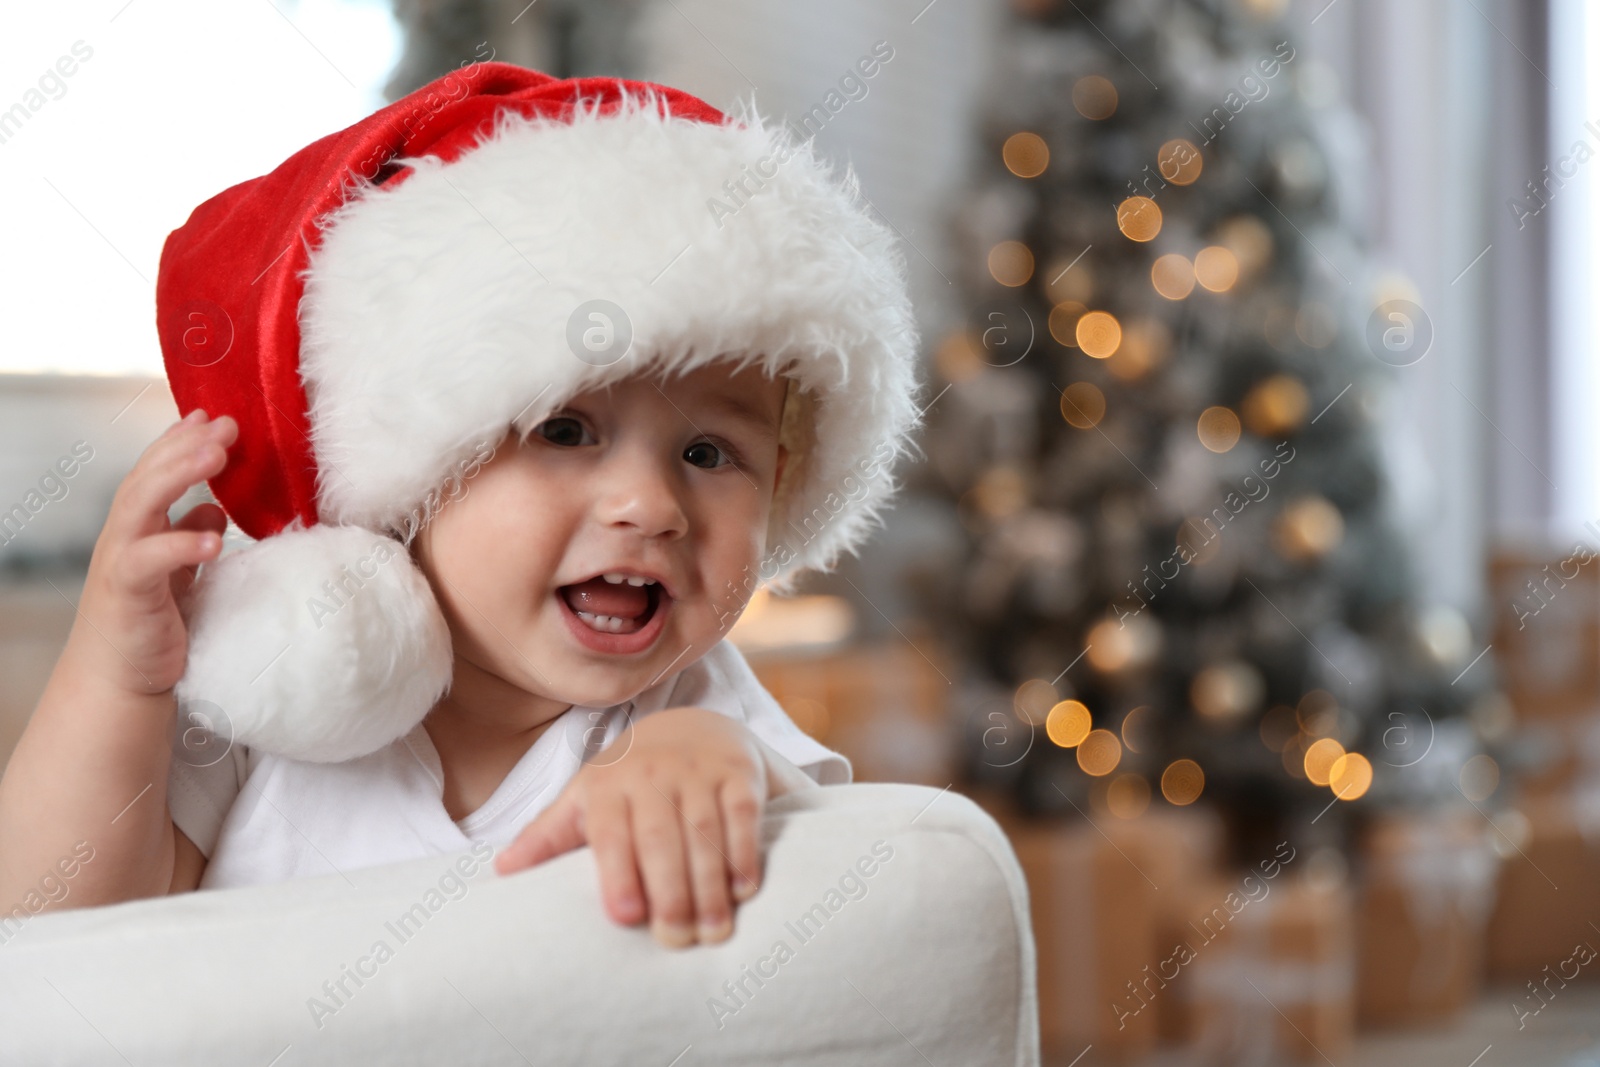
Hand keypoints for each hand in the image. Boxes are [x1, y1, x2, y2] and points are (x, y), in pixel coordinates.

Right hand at [68, 410, 235, 696]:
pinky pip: (151, 560)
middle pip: (148, 477)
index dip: (180, 441)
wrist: (118, 679)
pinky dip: (181, 545)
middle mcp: (125, 536)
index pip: (155, 471)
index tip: (211, 414)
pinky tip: (214, 538)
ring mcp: (121, 560)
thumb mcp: (178, 573)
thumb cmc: (149, 623)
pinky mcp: (127, 592)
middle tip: (226, 424)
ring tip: (216, 455)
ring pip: (141, 504)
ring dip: (179, 475)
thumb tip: (213, 508)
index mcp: (138, 527)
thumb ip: (189, 537)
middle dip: (185, 446)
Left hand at [493, 706, 769, 948]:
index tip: (625, 917)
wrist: (692, 725)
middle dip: (670, 891)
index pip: (612, 831)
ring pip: (704, 831)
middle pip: (661, 837)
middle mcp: (654, 773)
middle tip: (676, 941)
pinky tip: (743, 891)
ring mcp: (699, 771)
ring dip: (710, 884)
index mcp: (609, 785)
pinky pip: (743, 815)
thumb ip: (548, 835)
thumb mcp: (585, 798)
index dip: (618, 872)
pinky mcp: (738, 773)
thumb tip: (501, 871)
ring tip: (712, 931)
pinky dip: (744, 853)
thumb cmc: (629, 779)